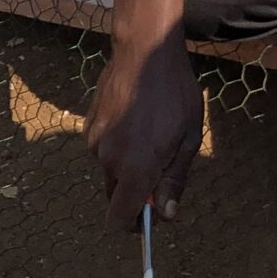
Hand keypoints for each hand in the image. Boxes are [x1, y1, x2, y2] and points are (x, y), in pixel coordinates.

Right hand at [89, 34, 203, 226]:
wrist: (144, 51)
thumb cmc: (174, 95)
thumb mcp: (188, 139)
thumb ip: (173, 180)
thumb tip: (165, 214)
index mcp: (135, 168)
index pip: (120, 218)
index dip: (134, 225)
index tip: (149, 216)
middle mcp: (109, 159)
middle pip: (116, 194)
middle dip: (135, 190)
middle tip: (159, 165)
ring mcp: (95, 141)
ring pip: (110, 169)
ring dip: (127, 163)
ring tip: (149, 133)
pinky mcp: (88, 125)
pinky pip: (103, 148)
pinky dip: (117, 144)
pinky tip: (133, 120)